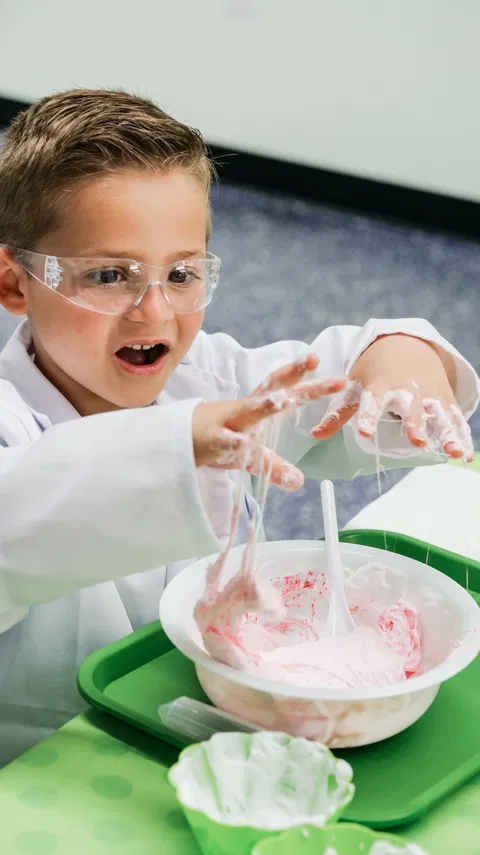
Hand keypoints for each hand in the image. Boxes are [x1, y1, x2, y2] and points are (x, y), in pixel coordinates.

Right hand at [193, 353, 345, 490]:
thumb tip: (299, 482)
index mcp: (252, 408)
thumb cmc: (213, 441)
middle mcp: (242, 410)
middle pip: (271, 390)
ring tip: (284, 400)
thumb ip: (274, 465)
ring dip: (265, 406)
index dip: (298, 373)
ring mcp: (227, 424)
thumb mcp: (247, 455)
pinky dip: (234, 442)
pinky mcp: (212, 441)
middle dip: (293, 377)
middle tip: (314, 360)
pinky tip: (245, 442)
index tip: (320, 361)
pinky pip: (226, 441)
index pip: (278, 386)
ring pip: (248, 412)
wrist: (174, 441)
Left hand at [310, 334, 473, 461]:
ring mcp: (430, 393)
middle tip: (417, 442)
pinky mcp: (445, 399)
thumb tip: (315, 434)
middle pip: (412, 407)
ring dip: (447, 433)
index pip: (373, 401)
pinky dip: (462, 436)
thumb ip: (338, 414)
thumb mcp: (355, 388)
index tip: (365, 432)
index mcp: (381, 385)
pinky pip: (456, 418)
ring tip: (452, 454)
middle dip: (415, 423)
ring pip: (440, 414)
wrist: (406, 346)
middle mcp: (407, 388)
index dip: (369, 416)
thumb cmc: (375, 374)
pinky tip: (464, 456)